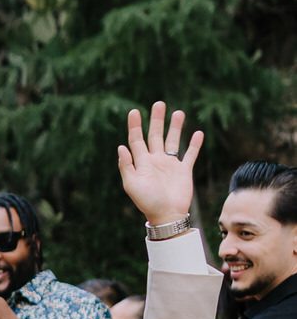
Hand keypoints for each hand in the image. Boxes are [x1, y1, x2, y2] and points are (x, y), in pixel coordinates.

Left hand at [116, 102, 202, 228]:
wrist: (166, 215)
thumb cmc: (147, 202)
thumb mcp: (131, 185)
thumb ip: (127, 166)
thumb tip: (121, 147)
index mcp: (142, 163)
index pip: (137, 140)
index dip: (135, 126)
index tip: (134, 112)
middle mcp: (156, 161)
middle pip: (155, 136)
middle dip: (156, 120)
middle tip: (159, 104)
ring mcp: (170, 165)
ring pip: (173, 141)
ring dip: (175, 127)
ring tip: (178, 113)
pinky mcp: (184, 170)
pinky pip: (190, 154)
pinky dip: (194, 144)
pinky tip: (198, 132)